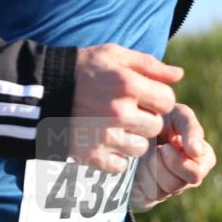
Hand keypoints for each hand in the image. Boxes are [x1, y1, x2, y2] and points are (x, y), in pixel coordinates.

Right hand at [68, 44, 182, 172]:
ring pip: (140, 148)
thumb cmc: (83, 69)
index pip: (168, 101)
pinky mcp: (91, 155)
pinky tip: (104, 142)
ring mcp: (105, 136)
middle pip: (156, 126)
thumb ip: (149, 64)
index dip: (158, 99)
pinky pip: (120, 165)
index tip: (143, 97)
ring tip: (115, 127)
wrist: (42, 92)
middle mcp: (119, 112)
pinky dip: (115, 157)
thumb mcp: (114, 55)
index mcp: (128, 84)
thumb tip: (179, 75)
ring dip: (133, 139)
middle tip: (126, 111)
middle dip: (146, 119)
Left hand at [130, 103, 215, 210]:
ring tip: (147, 153)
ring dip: (152, 167)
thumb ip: (191, 128)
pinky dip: (141, 177)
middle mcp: (189, 176)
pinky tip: (139, 165)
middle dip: (166, 163)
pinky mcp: (152, 196)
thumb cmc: (159, 119)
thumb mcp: (177, 116)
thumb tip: (197, 151)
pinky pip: (149, 195)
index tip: (166, 145)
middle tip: (156, 149)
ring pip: (166, 188)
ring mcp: (171, 188)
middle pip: (183, 182)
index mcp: (202, 157)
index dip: (180, 160)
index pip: (199, 169)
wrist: (128, 129)